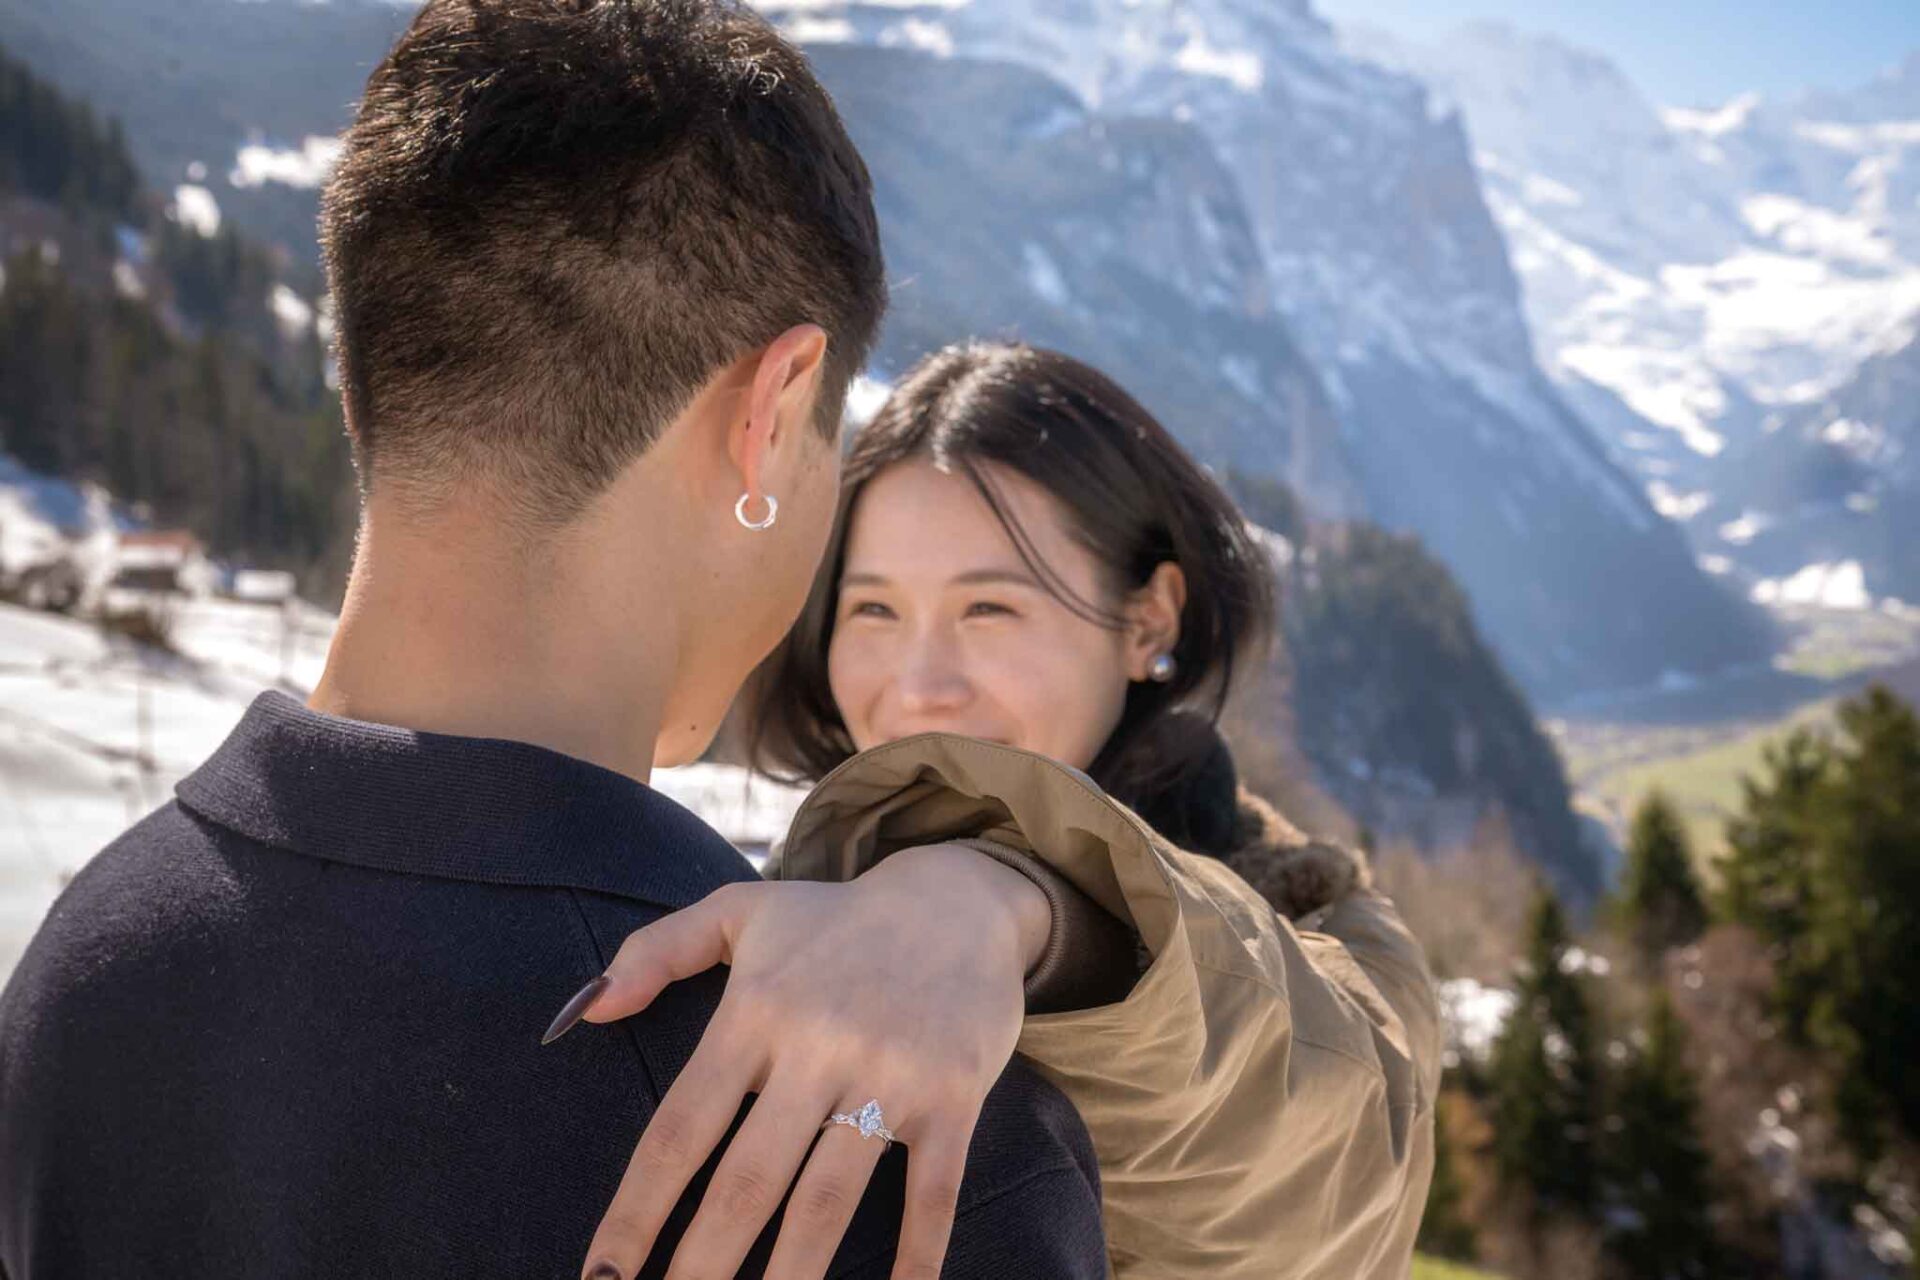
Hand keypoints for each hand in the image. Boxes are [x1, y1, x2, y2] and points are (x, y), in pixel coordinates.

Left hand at [563, 843, 1052, 1279]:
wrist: (960, 898)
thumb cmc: (834, 919)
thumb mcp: (738, 912)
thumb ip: (654, 953)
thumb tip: (580, 1013)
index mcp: (756, 1010)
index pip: (681, 1127)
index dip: (637, 1209)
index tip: (602, 1275)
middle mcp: (818, 1045)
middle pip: (746, 1180)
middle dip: (700, 1266)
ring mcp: (889, 1075)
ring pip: (827, 1200)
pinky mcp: (953, 1097)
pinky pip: (931, 1192)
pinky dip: (915, 1256)